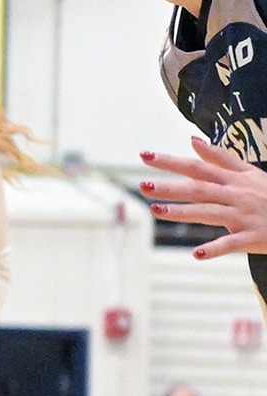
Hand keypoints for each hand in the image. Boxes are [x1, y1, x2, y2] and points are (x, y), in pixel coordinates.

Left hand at [140, 139, 266, 256]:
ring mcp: (243, 216)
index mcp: (232, 180)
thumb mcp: (249, 172)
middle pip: (199, 189)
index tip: (144, 156)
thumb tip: (193, 141)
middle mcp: (235, 196)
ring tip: (157, 210)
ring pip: (210, 213)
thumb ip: (220, 158)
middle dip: (171, 187)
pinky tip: (196, 254)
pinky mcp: (252, 237)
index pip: (197, 167)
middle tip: (143, 186)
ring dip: (183, 212)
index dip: (171, 162)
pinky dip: (215, 249)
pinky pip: (231, 244)